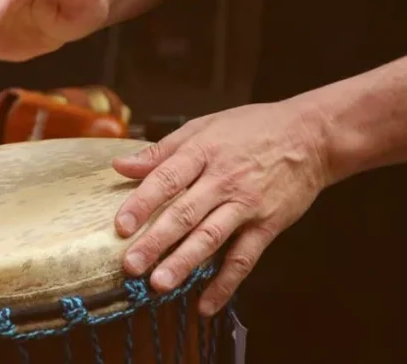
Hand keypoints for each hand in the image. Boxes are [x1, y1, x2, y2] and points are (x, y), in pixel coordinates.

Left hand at [112, 99, 332, 315]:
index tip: (121, 227)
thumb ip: (160, 152)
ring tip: (160, 285)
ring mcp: (247, 205)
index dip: (141, 203)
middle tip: (132, 266)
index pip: (166, 179)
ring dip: (185, 264)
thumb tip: (120, 165)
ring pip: (211, 238)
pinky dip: (225, 283)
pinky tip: (205, 305)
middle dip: (156, 242)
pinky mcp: (267, 225)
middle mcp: (223, 181)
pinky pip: (244, 258)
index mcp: (202, 153)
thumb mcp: (203, 127)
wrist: (312, 136)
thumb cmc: (252, 129)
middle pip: (185, 214)